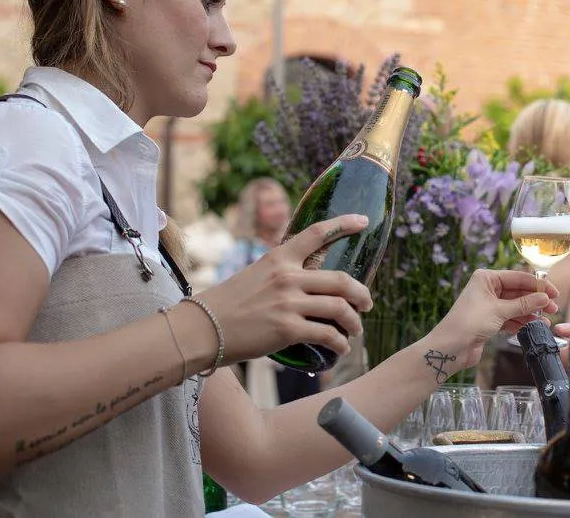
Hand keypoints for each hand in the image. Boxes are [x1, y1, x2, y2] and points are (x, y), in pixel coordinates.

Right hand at [195, 214, 373, 362]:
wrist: (202, 329)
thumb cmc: (228, 305)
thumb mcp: (256, 275)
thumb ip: (282, 274)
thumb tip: (309, 282)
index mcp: (279, 258)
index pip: (317, 233)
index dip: (344, 224)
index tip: (363, 221)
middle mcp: (287, 277)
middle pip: (342, 281)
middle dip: (362, 294)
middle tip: (367, 303)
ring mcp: (288, 303)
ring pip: (340, 309)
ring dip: (354, 322)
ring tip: (355, 330)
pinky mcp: (287, 329)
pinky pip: (327, 334)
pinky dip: (340, 343)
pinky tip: (340, 348)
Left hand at [428, 269, 558, 368]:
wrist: (450, 348)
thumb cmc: (470, 322)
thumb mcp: (499, 311)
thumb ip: (524, 304)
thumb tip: (545, 298)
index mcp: (487, 278)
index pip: (518, 277)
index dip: (538, 285)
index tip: (554, 292)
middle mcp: (488, 289)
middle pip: (518, 292)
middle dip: (536, 300)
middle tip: (553, 308)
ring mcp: (489, 305)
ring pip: (516, 306)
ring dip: (531, 313)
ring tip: (546, 321)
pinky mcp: (490, 321)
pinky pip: (510, 318)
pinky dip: (522, 322)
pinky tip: (534, 326)